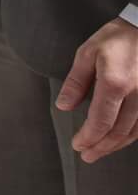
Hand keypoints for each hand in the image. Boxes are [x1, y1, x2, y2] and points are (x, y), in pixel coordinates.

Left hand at [57, 18, 137, 162]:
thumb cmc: (118, 38)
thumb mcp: (88, 53)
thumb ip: (76, 82)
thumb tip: (64, 106)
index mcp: (115, 83)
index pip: (100, 121)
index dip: (88, 137)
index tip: (78, 145)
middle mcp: (137, 95)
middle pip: (118, 131)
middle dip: (101, 147)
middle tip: (87, 156)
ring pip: (134, 131)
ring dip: (116, 145)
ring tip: (100, 151)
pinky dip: (131, 135)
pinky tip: (120, 139)